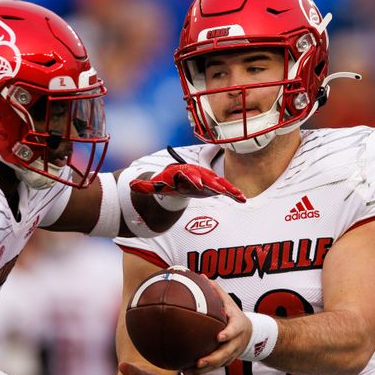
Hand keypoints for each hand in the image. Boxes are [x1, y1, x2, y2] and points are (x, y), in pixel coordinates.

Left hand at [130, 163, 245, 202]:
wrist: (179, 181)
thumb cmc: (167, 183)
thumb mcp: (156, 185)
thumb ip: (146, 187)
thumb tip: (131, 185)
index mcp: (184, 174)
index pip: (188, 176)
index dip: (192, 179)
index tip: (197, 183)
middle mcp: (198, 175)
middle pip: (207, 178)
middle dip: (214, 183)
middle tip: (221, 189)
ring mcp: (208, 181)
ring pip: (219, 183)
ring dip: (229, 189)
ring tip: (238, 195)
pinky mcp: (214, 187)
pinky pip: (225, 189)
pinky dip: (234, 193)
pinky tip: (243, 200)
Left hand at [183, 278, 252, 374]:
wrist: (251, 333)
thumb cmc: (233, 314)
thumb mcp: (228, 301)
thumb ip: (216, 290)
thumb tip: (201, 276)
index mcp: (238, 326)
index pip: (234, 330)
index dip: (228, 334)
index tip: (219, 337)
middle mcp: (236, 342)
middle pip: (226, 353)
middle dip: (213, 359)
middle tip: (200, 362)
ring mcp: (232, 353)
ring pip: (219, 364)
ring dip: (204, 369)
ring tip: (187, 370)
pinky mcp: (227, 361)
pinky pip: (214, 368)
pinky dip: (202, 371)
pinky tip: (186, 371)